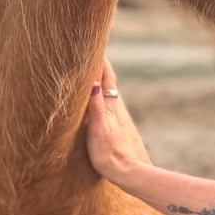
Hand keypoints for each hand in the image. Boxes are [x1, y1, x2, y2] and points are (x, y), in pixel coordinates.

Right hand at [85, 57, 149, 183]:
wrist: (124, 172)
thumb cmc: (108, 153)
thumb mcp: (98, 130)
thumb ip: (96, 107)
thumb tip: (92, 83)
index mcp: (110, 106)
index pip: (105, 77)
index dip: (101, 60)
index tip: (94, 42)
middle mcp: (113, 108)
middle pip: (106, 80)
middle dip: (99, 64)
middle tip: (90, 47)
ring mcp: (113, 116)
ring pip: (105, 90)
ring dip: (98, 76)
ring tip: (90, 65)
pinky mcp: (111, 125)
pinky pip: (103, 102)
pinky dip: (98, 92)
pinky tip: (95, 94)